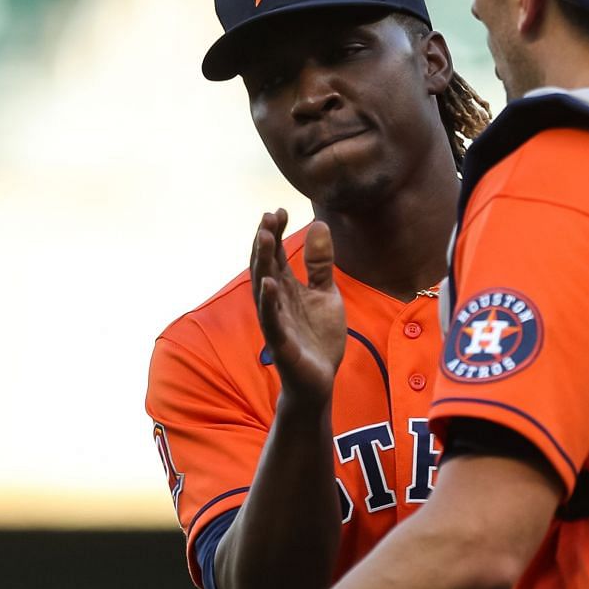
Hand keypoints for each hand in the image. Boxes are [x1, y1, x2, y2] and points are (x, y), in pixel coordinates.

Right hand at [250, 208, 344, 403]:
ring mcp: (276, 320)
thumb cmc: (319, 337)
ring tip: (265, 238)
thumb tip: (319, 224)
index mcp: (287, 288)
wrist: (320, 379)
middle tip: (268, 216)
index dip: (277, 232)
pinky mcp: (281, 342)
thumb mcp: (325, 293)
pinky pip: (271, 320)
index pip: (277, 255)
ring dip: (263, 263)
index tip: (280, 209)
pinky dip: (269, 302)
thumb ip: (321, 263)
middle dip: (266, 241)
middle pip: (266, 266)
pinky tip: (269, 284)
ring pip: (264, 288)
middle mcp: (276, 301)